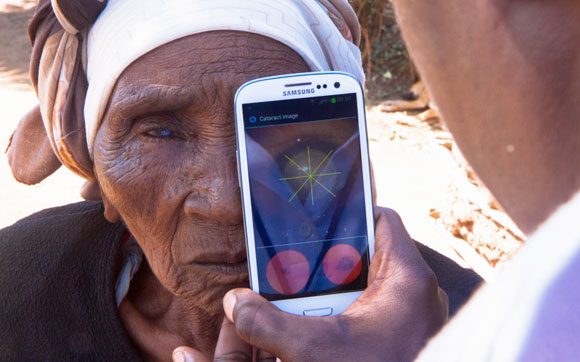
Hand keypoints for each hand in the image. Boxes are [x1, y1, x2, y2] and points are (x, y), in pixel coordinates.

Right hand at [173, 207, 447, 361]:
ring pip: (364, 285)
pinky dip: (343, 312)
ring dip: (331, 291)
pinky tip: (318, 325)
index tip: (315, 217)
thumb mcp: (315, 351)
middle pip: (365, 254)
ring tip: (300, 297)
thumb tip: (236, 302)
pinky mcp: (401, 334)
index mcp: (406, 278)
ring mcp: (408, 315)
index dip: (348, 212)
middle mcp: (414, 292)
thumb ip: (269, 324)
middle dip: (327, 260)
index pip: (380, 219)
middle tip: (295, 264)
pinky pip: (369, 309)